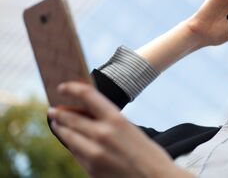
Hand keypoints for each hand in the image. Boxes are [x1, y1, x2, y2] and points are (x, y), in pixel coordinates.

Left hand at [48, 82, 193, 177]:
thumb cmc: (146, 151)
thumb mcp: (130, 129)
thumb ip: (109, 121)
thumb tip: (85, 114)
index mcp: (116, 118)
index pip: (86, 95)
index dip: (71, 88)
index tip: (63, 87)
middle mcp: (102, 133)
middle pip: (71, 117)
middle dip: (60, 113)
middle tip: (52, 110)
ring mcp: (94, 153)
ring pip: (68, 136)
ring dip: (60, 128)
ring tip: (57, 124)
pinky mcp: (91, 169)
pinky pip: (75, 152)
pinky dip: (71, 145)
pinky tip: (70, 142)